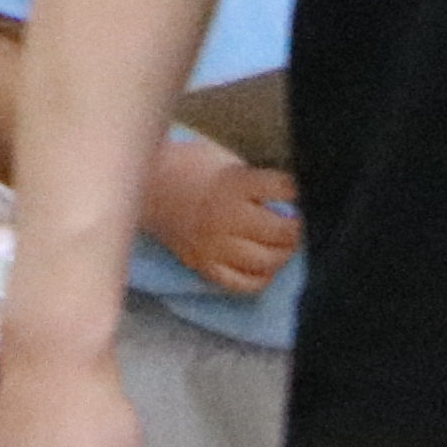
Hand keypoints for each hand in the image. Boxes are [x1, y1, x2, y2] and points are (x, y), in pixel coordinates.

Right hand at [137, 138, 298, 293]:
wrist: (146, 187)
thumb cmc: (191, 168)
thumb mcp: (227, 163)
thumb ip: (258, 183)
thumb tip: (294, 201)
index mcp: (233, 184)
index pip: (285, 190)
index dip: (299, 192)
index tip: (300, 193)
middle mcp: (225, 218)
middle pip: (281, 232)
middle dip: (296, 228)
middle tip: (295, 223)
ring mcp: (214, 246)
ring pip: (266, 261)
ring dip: (282, 253)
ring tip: (281, 244)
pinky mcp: (204, 266)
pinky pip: (243, 283)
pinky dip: (260, 276)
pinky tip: (262, 263)